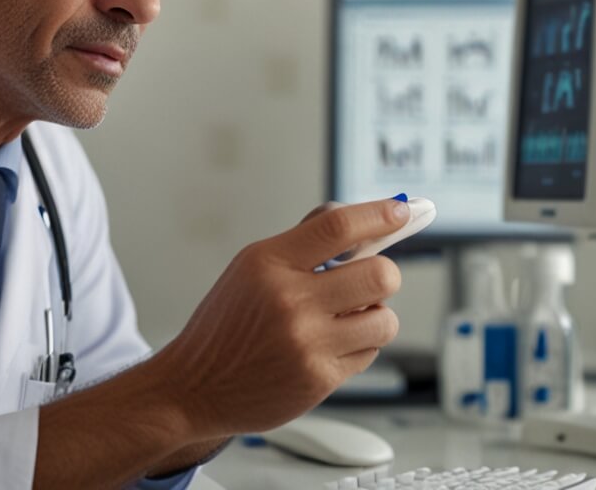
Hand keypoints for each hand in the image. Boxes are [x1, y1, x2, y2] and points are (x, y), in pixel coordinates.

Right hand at [152, 197, 407, 439]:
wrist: (194, 387)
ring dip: (375, 315)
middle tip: (370, 280)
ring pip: (384, 319)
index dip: (379, 214)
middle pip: (379, 274)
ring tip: (349, 317)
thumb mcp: (250, 269)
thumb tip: (360, 221)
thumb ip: (303, 245)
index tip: (401, 208)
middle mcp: (289, 301)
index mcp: (269, 263)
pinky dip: (359, 346)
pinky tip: (331, 345)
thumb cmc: (225, 325)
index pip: (338, 226)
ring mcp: (306, 343)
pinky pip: (369, 353)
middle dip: (384, 274)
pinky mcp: (318, 379)